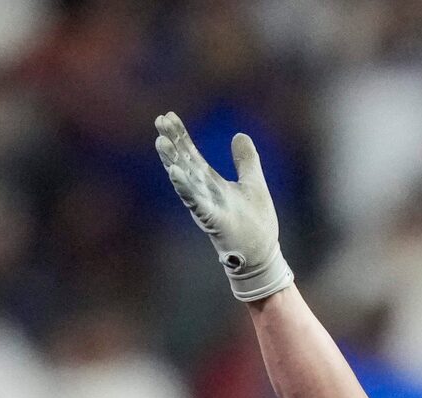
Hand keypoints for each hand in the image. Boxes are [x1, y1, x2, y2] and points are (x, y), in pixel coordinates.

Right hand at [154, 112, 292, 302]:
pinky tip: (175, 172)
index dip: (181, 136)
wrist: (262, 256)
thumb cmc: (256, 224)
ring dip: (173, 161)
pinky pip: (196, 202)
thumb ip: (245, 160)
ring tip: (161, 142)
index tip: (168, 116)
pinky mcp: (213, 220)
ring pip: (186, 181)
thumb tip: (239, 134)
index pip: (193, 155)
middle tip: (159, 120)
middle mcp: (205, 193)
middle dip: (173, 143)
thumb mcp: (254, 183)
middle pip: (186, 163)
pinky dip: (185, 187)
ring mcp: (207, 207)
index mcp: (213, 183)